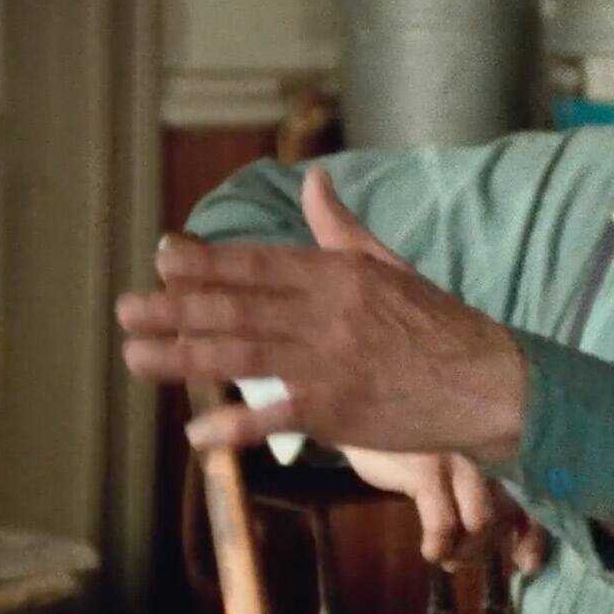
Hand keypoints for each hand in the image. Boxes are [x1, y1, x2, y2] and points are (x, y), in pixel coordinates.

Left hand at [116, 165, 526, 463]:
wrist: (488, 383)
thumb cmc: (439, 324)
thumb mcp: (391, 266)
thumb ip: (342, 229)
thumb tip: (312, 181)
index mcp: (339, 273)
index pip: (259, 263)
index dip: (206, 262)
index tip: (163, 259)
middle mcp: (328, 312)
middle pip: (238, 307)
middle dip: (175, 309)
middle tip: (124, 311)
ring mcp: (331, 361)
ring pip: (242, 355)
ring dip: (183, 357)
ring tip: (135, 358)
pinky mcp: (340, 410)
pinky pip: (276, 415)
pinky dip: (236, 425)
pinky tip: (198, 433)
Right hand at [343, 447, 547, 573]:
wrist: (370, 407)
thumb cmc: (424, 441)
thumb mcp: (464, 462)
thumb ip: (494, 496)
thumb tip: (524, 557)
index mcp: (503, 443)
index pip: (537, 493)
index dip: (536, 534)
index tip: (526, 562)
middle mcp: (490, 445)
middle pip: (510, 512)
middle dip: (490, 546)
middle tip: (465, 559)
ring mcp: (460, 455)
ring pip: (482, 523)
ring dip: (466, 551)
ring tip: (449, 557)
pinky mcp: (427, 468)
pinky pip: (443, 525)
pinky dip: (439, 547)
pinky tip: (432, 551)